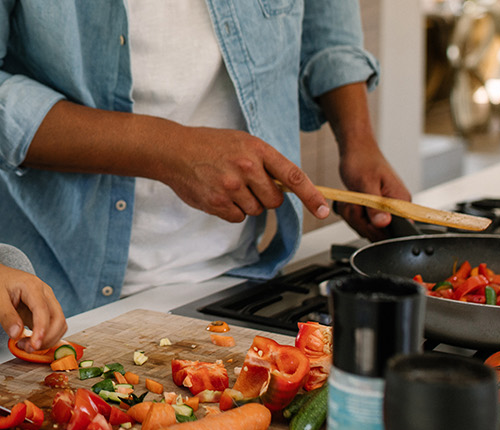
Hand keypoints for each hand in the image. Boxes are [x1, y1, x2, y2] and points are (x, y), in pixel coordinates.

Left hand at [0, 262, 66, 352]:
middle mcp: (44, 293)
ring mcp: (45, 302)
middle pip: (58, 319)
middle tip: (28, 348)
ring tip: (25, 345)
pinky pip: (51, 327)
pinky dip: (44, 338)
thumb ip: (7, 317)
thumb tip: (17, 334)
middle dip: (47, 338)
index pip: (43, 310)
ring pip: (58, 325)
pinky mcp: (42, 311)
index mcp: (32, 286)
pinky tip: (28, 342)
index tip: (34, 345)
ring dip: (47, 340)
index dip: (41, 330)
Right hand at [157, 126, 330, 222]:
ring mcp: (231, 186)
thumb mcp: (243, 142)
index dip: (312, 196)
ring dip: (246, 203)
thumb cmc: (210, 145)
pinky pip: (237, 218)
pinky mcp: (217, 203)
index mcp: (257, 150)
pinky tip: (219, 194)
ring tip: (228, 185)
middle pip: (274, 200)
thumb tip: (287, 186)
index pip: (293, 176)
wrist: (175, 150)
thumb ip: (265, 162)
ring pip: (256, 210)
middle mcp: (247, 168)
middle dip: (266, 197)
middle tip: (248, 184)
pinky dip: (231, 211)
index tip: (324, 210)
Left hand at [337, 143, 411, 240]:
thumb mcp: (366, 184)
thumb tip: (384, 223)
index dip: (377, 229)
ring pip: (367, 230)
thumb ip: (375, 206)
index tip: (365, 215)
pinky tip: (351, 202)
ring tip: (353, 199)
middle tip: (354, 203)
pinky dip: (352, 215)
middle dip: (360, 221)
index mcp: (401, 202)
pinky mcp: (376, 211)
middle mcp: (397, 209)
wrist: (356, 151)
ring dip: (354, 216)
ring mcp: (386, 211)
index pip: (397, 231)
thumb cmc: (363, 161)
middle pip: (379, 234)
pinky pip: (362, 223)